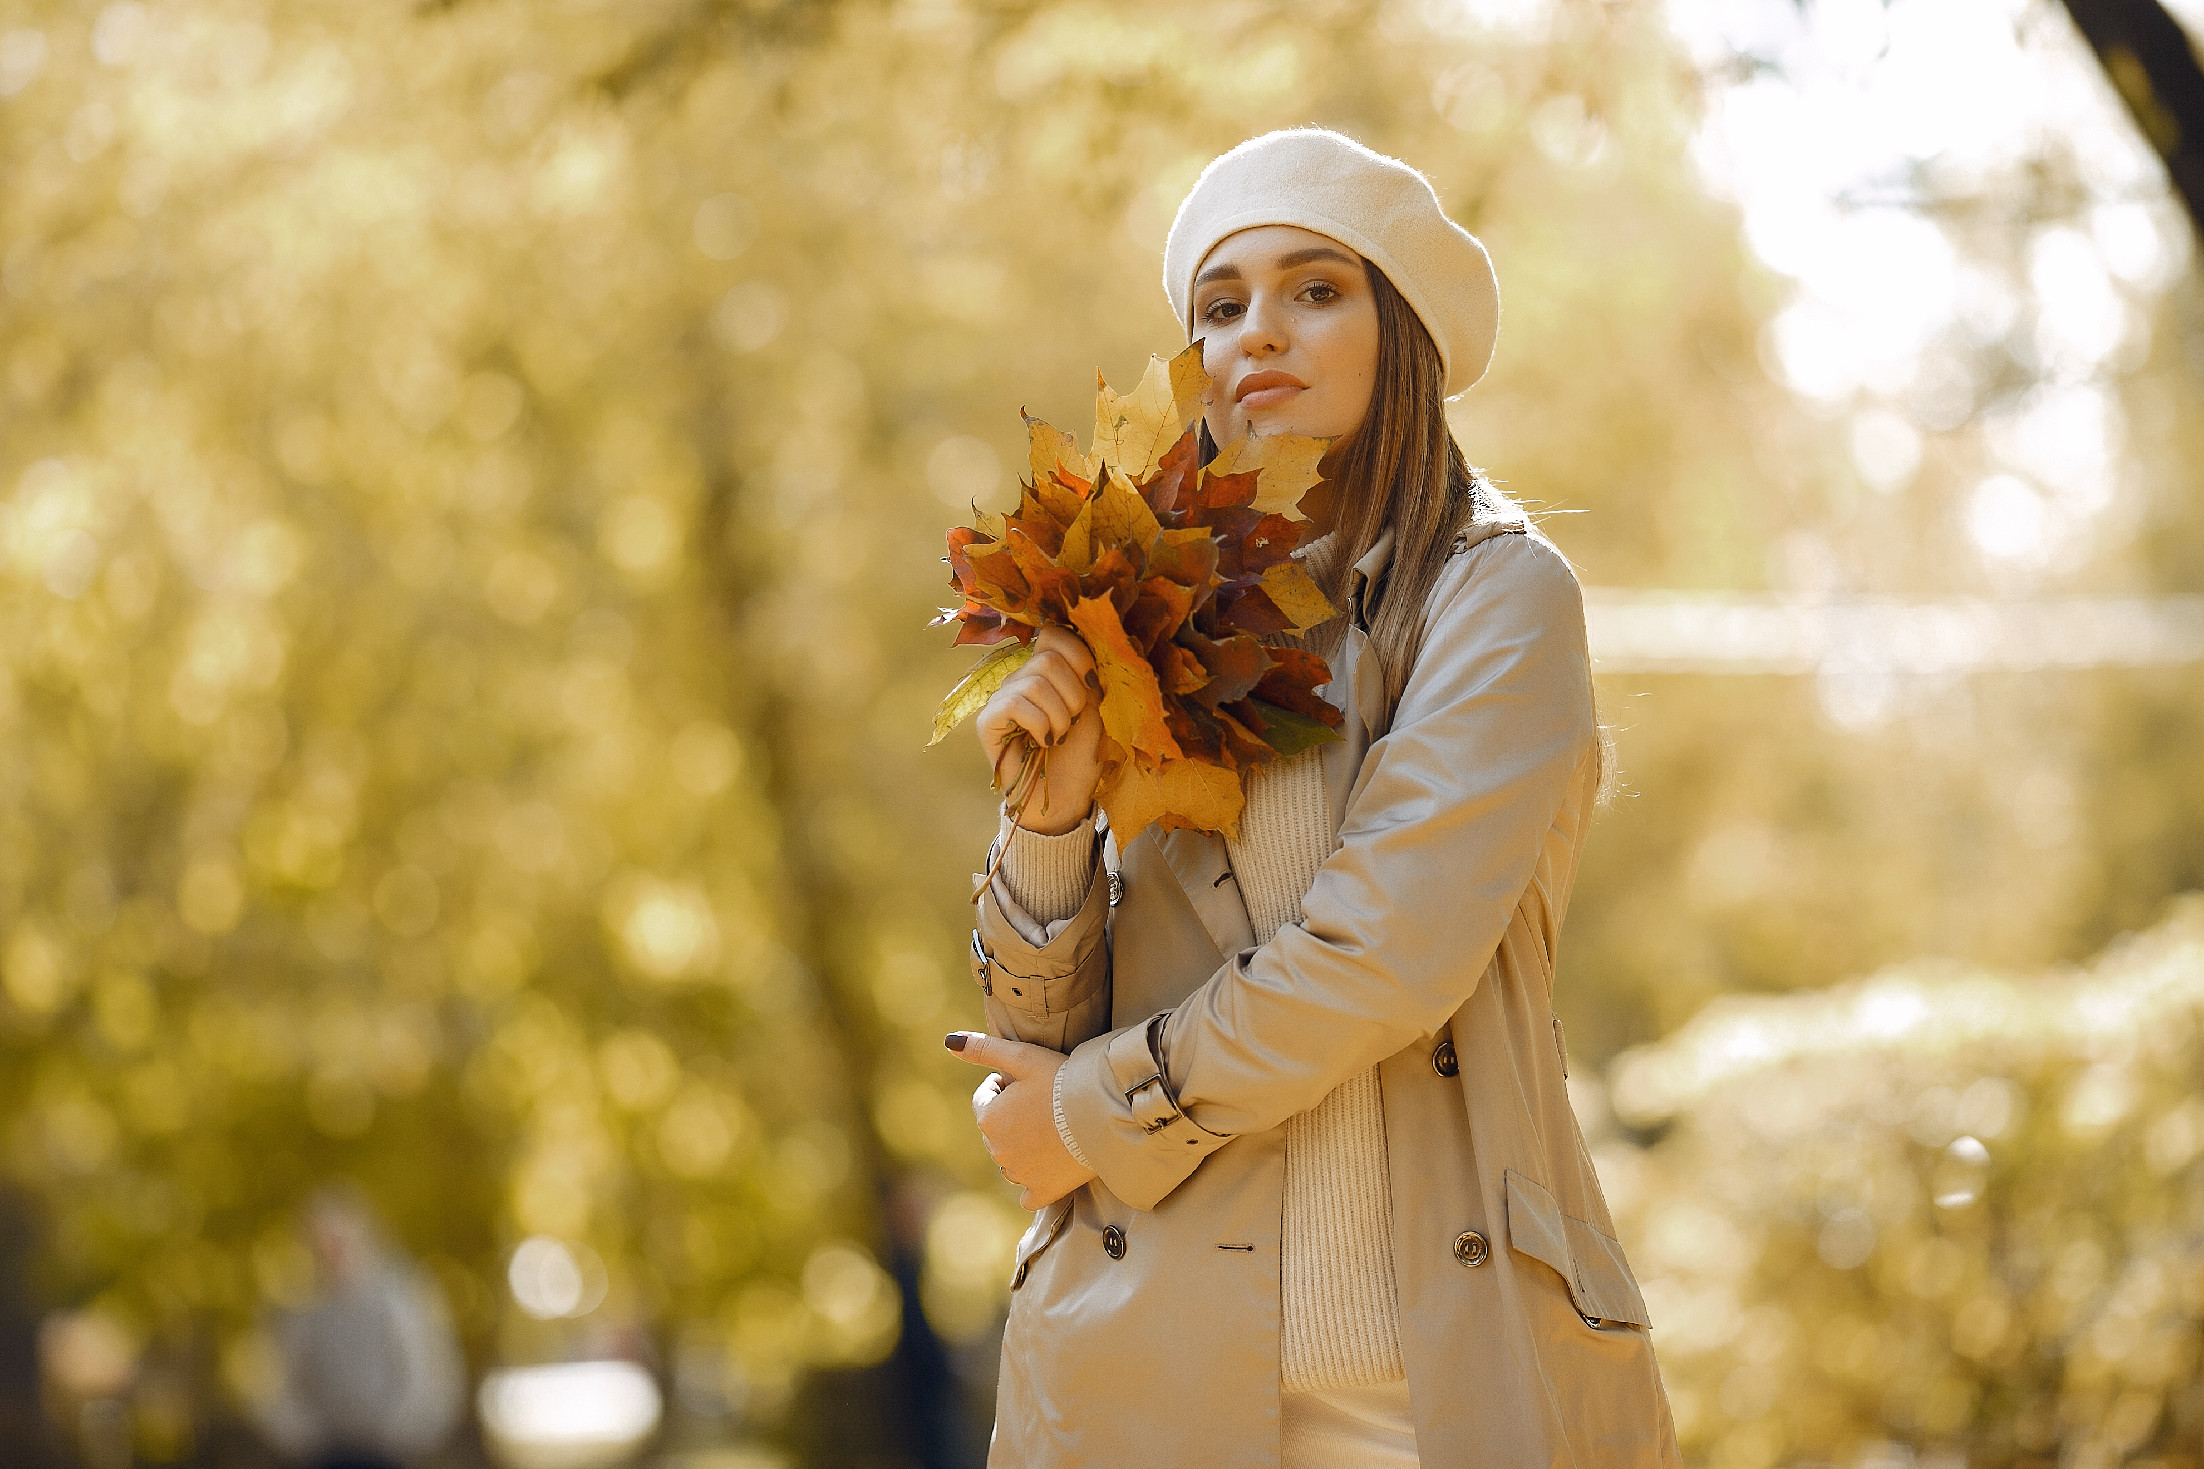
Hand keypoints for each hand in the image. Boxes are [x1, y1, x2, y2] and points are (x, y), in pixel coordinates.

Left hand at [947, 1031, 1097, 1209]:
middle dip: (1012, 1115)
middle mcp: (997, 1150)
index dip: (1004, 1085)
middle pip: (997, 1129)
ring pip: (1010, 1159)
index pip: (984, 1098)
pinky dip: (1032, 1183)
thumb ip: (983, 1049)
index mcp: (988, 1118)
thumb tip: (950, 1041)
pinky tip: (1045, 1171)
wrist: (1101, 1115)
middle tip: (1042, 1102)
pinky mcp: (1043, 1191)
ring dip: (1021, 1146)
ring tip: (1051, 1129)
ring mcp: (1020, 1174)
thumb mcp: (1022, 1056)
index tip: (1026, 1080)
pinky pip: (1027, 1194)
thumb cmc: (1063, 1081)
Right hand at [975, 627, 1103, 835]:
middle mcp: (1020, 679)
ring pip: (1035, 682)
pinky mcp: (987, 721)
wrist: (1065, 799)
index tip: (1093, 686)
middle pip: (1047, 659)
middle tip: (1072, 724)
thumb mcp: (1094, 710)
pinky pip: (1014, 703)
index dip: (1078, 655)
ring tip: (1058, 737)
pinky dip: (1039, 724)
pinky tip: (1042, 743)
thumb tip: (1087, 646)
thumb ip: (1087, 677)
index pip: (1053, 634)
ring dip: (1058, 716)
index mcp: (1046, 671)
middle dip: (1073, 695)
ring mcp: (1001, 699)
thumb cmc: (1080, 757)